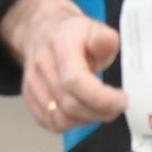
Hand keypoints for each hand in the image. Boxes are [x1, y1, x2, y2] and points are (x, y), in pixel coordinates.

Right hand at [6, 0, 122, 130]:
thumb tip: (107, 44)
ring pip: (60, 119)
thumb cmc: (72, 34)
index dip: (101, 98)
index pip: (74, 80)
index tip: (121, 100)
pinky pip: (51, 123)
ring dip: (87, 119)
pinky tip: (83, 112)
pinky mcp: (30, 98)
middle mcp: (43, 65)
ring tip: (100, 109)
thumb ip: (105, 38)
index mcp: (61, 45)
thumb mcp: (95, 27)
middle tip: (117, 106)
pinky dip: (71, 124)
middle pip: (70, 104)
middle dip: (100, 111)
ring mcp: (33, 83)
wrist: (42, 31)